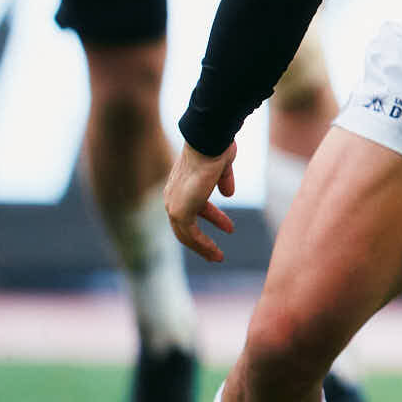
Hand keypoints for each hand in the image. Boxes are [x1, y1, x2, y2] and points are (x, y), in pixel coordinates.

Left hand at [165, 141, 237, 261]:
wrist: (208, 143)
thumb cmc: (216, 148)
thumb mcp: (222, 167)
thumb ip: (223, 180)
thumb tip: (228, 193)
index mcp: (180, 186)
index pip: (193, 209)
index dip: (211, 217)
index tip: (226, 226)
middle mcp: (173, 198)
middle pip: (185, 226)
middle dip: (202, 239)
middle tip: (216, 250)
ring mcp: (174, 206)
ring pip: (186, 235)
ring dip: (203, 247)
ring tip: (218, 257)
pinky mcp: (180, 212)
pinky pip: (191, 236)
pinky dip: (203, 246)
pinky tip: (215, 252)